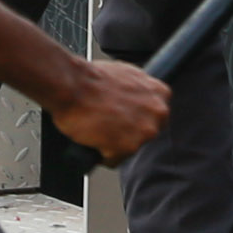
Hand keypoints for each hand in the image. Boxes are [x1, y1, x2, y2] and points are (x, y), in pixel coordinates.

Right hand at [46, 57, 170, 165]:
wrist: (72, 86)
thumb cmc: (91, 79)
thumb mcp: (125, 72)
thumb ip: (139, 88)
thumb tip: (136, 95)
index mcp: (160, 92)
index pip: (156, 114)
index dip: (138, 116)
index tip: (127, 116)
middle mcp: (157, 112)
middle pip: (146, 132)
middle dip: (129, 131)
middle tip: (109, 123)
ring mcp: (145, 131)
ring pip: (131, 148)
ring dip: (115, 143)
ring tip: (98, 129)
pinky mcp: (129, 147)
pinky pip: (114, 160)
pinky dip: (103, 154)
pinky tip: (93, 138)